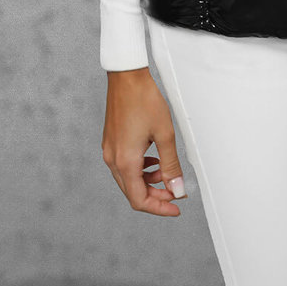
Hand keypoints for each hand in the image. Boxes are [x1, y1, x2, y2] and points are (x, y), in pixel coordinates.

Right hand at [102, 66, 186, 216]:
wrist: (126, 77)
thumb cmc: (145, 100)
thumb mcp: (164, 134)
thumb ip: (171, 165)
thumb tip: (177, 189)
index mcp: (125, 162)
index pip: (139, 199)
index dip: (159, 208)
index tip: (176, 207)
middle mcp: (113, 160)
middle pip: (133, 192)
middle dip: (155, 196)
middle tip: (175, 192)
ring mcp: (109, 150)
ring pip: (128, 179)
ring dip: (148, 182)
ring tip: (166, 173)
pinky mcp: (110, 142)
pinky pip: (124, 166)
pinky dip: (140, 169)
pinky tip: (153, 160)